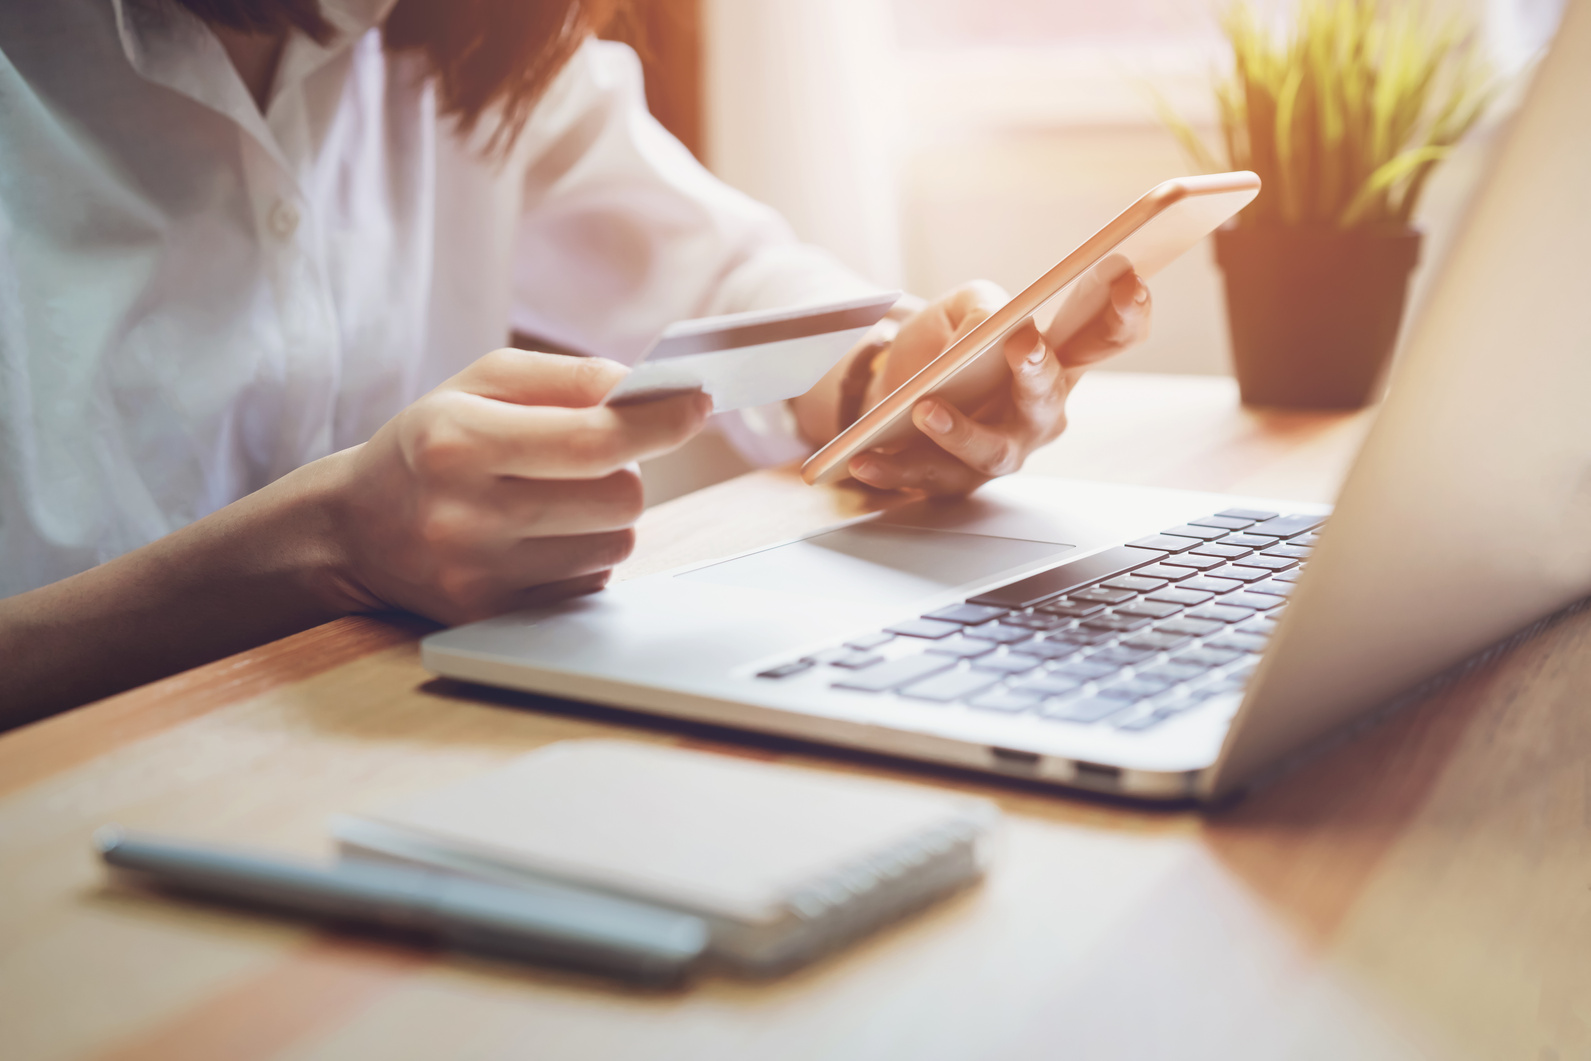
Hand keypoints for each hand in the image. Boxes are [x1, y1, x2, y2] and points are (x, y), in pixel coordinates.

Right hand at [325, 349, 710, 623]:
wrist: (357, 530)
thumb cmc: (432, 442)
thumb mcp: (481, 382)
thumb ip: (568, 376)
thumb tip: (647, 389)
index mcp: (456, 441)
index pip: (593, 441)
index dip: (660, 423)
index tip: (696, 405)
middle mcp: (462, 515)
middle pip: (619, 498)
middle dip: (628, 470)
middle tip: (595, 458)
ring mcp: (478, 576)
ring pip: (616, 544)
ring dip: (608, 517)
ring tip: (557, 499)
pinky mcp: (494, 619)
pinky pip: (592, 584)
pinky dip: (585, 556)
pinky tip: (540, 539)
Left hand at [847, 271, 1150, 493]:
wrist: (895, 388)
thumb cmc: (948, 345)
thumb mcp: (963, 308)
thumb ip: (981, 307)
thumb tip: (988, 331)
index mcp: (1057, 361)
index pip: (1108, 338)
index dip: (1127, 314)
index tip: (1129, 280)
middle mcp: (1038, 413)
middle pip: (1050, 399)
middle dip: (1039, 373)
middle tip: (1023, 345)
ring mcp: (1000, 451)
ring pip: (992, 452)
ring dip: (960, 432)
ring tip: (925, 408)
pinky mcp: (953, 480)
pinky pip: (926, 478)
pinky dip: (894, 469)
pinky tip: (864, 458)